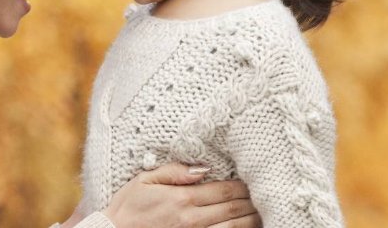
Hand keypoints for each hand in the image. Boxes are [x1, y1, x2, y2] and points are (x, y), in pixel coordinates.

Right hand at [103, 163, 261, 227]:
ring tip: (257, 212)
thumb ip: (175, 172)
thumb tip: (203, 168)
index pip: (223, 190)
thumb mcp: (146, 179)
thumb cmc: (128, 206)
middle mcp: (192, 219)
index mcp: (183, 199)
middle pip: (234, 210)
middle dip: (250, 201)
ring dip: (250, 220)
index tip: (249, 181)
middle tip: (259, 195)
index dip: (240, 185)